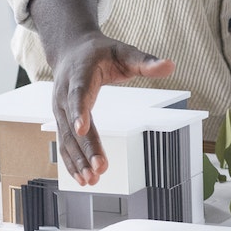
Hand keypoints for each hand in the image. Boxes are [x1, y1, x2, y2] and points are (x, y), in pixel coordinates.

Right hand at [47, 32, 175, 183]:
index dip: (79, 111)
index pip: (78, 94)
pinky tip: (81, 178)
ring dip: (77, 161)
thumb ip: (145, 61)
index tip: (82, 128)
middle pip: (72, 124)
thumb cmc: (99, 51)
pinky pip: (63, 143)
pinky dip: (71, 162)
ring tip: (91, 180)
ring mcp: (59, 109)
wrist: (69, 49)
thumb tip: (170, 65)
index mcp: (79, 74)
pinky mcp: (60, 120)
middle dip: (85, 147)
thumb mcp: (123, 51)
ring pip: (66, 138)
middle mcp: (64, 94)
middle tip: (99, 169)